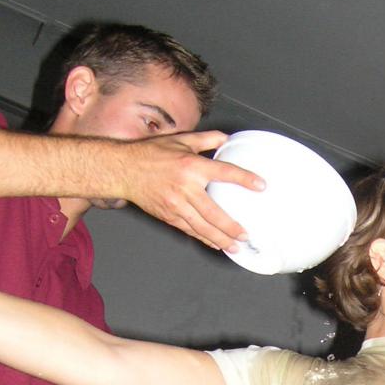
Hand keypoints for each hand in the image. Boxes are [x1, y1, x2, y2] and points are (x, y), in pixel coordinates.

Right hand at [117, 131, 264, 251]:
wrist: (123, 170)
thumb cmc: (151, 154)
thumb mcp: (180, 140)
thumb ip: (206, 139)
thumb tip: (227, 138)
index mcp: (191, 165)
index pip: (224, 172)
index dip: (244, 179)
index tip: (261, 185)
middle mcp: (185, 187)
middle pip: (214, 212)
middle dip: (232, 227)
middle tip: (246, 234)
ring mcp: (175, 204)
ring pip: (202, 227)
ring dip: (220, 238)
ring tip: (235, 246)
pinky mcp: (168, 215)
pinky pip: (189, 230)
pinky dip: (204, 238)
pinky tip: (216, 243)